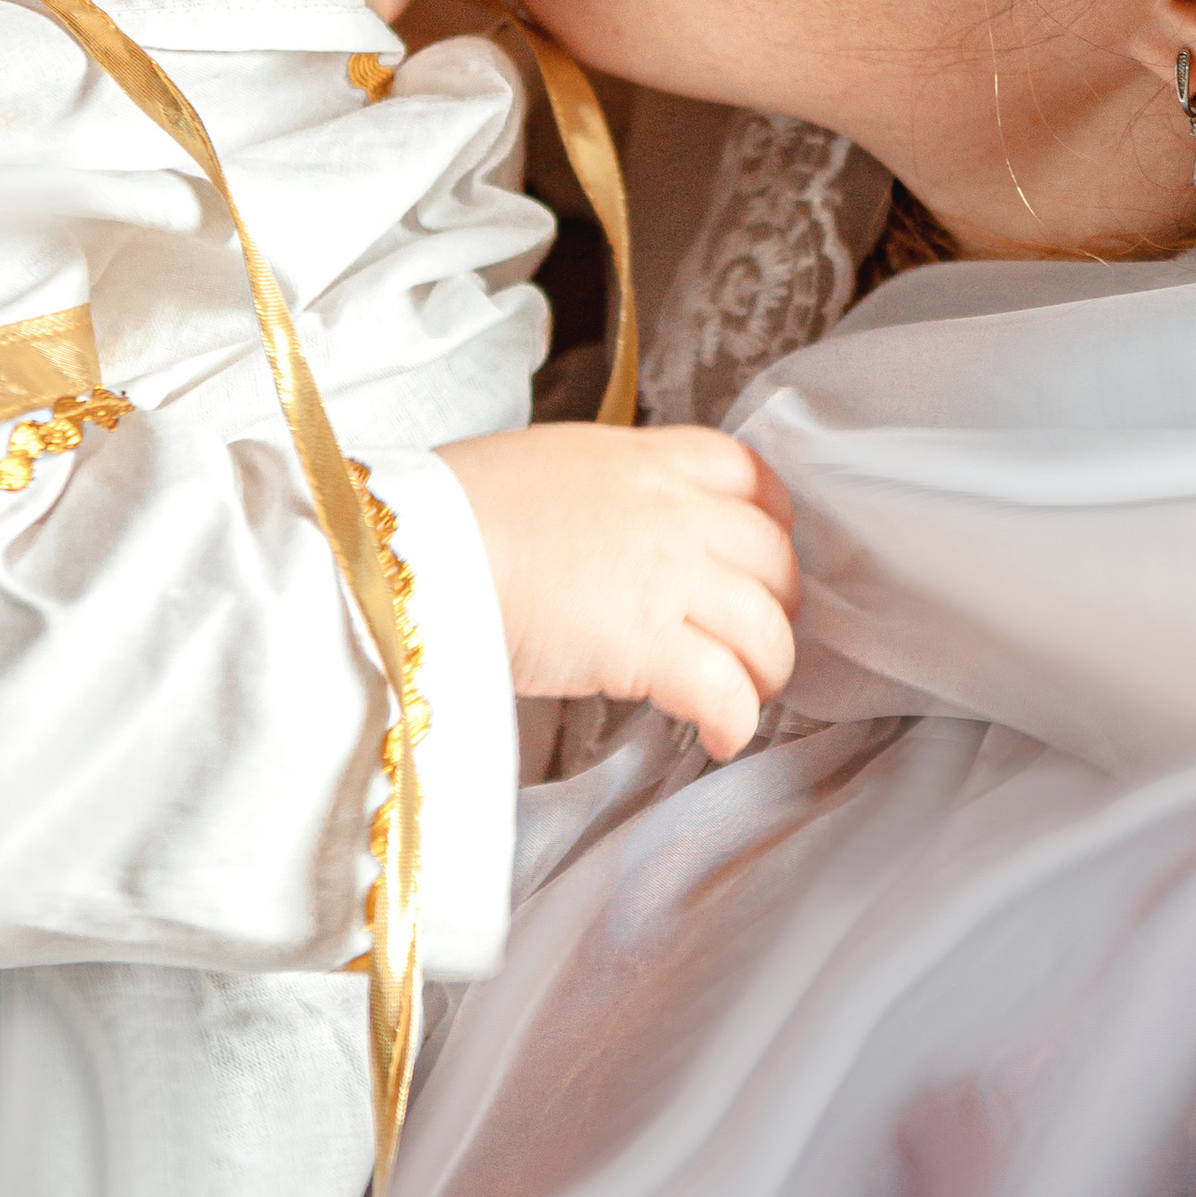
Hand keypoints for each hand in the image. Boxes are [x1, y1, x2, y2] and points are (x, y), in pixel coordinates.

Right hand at [436, 423, 798, 761]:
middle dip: (776, 608)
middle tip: (753, 642)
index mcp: (647, 458)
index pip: (751, 478)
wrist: (419, 547)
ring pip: (766, 631)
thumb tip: (614, 531)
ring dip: (766, 672)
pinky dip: (735, 721)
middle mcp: (674, 511)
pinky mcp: (649, 647)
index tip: (760, 561)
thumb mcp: (548, 467)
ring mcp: (669, 577)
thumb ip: (606, 494)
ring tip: (745, 697)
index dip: (772, 526)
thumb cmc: (454, 510)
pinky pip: (725, 691)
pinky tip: (720, 738)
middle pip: (775, 561)